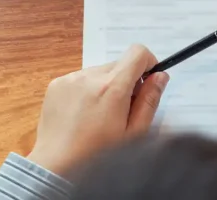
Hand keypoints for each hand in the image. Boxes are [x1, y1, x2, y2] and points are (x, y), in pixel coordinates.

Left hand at [27, 45, 169, 173]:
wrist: (56, 165)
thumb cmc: (98, 154)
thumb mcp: (133, 132)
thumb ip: (150, 100)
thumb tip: (160, 76)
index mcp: (113, 87)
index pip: (138, 52)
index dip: (148, 64)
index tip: (146, 81)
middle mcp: (90, 76)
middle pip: (119, 64)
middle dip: (126, 81)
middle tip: (121, 109)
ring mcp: (71, 78)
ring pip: (99, 71)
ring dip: (105, 86)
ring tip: (98, 115)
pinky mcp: (57, 84)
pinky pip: (80, 78)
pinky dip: (86, 90)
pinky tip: (82, 114)